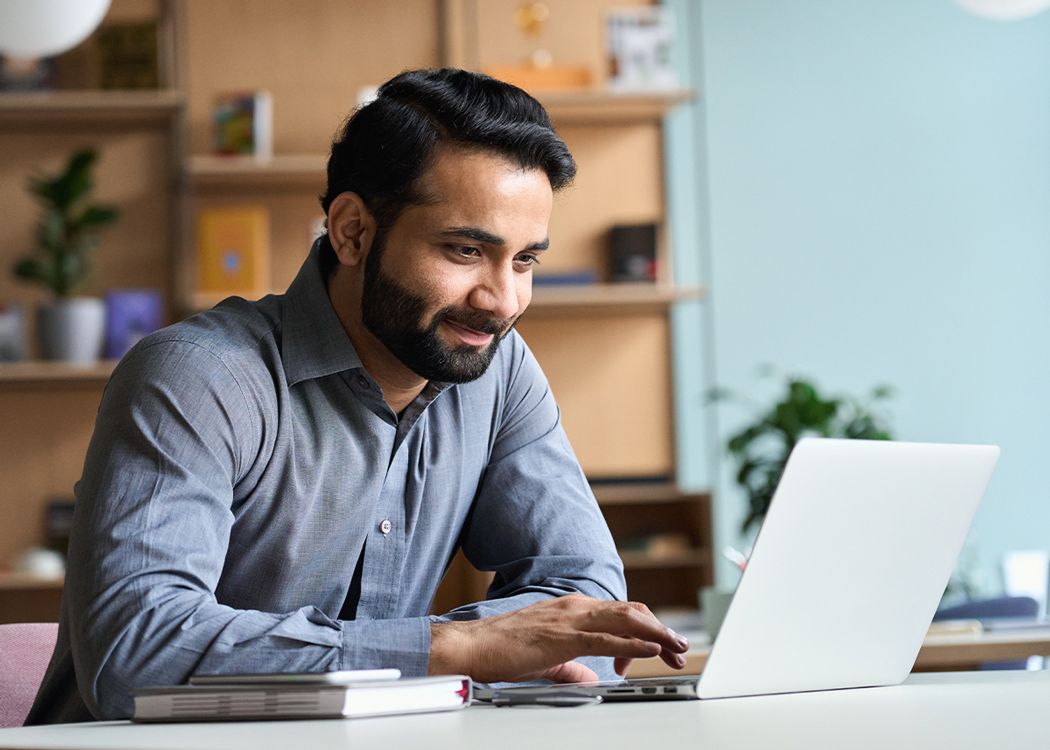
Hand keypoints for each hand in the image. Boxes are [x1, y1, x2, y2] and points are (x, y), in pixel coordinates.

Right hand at [428, 594, 688, 682]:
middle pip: (631, 613)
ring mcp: (569, 619)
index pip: (621, 614)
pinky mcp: (562, 637)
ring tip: (676, 647)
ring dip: (656, 634)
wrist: (472, 646)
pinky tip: (650, 650)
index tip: (660, 650)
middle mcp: (575, 607)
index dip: (646, 630)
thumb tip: (592, 678)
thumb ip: (572, 667)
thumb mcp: (547, 659)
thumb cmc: (502, 650)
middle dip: (661, 630)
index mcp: (572, 609)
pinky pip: (606, 638)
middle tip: (680, 649)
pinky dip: (633, 643)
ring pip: (626, 620)